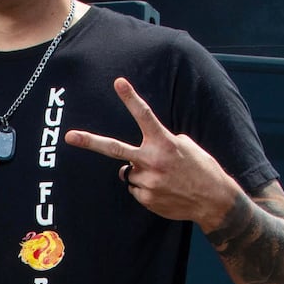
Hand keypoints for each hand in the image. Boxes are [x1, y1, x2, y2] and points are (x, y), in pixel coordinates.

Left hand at [65, 78, 239, 232]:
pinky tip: (164, 189)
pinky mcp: (145, 198)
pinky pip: (136, 188)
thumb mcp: (186, 146)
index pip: (144, 115)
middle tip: (69, 137)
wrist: (214, 201)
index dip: (130, 98)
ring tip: (164, 177)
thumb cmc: (201, 168)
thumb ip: (160, 142)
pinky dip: (146, 187)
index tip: (118, 82)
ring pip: (129, 171)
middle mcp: (152, 161)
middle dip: (90, 142)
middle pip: (114, 149)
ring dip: (141, 171)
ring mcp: (147, 181)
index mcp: (164, 143)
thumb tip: (135, 157)